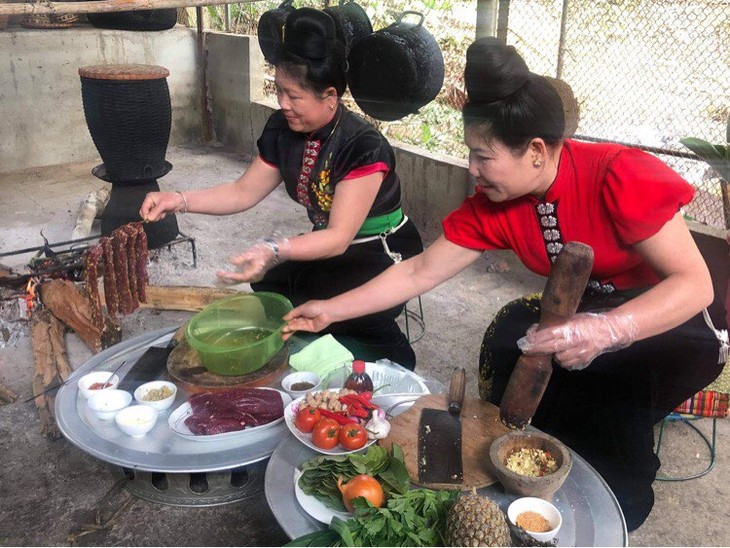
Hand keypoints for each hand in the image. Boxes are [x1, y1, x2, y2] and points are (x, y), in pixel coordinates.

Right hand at [139, 191, 184, 221]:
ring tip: (162, 213)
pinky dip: (159, 216)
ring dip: (156, 216)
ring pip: (150, 215)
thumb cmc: (172, 200)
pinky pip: (155, 216)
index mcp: (149, 198)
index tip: (148, 220)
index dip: (145, 214)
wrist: (180, 202)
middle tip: (158, 216)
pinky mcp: (157, 211)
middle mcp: (150, 202)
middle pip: (145, 212)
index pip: (143, 208)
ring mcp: (154, 207)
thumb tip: (148, 218)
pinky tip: (164, 213)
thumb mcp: (163, 205)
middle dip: (151, 216)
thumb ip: (155, 212)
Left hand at [216, 238, 288, 283]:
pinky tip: (228, 276)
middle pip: (238, 281)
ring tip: (219, 279)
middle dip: (226, 281)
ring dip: (229, 280)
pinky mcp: (253, 273)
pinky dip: (234, 277)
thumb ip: (242, 258)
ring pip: (239, 280)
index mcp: (253, 273)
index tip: (219, 273)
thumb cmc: (264, 251)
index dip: (228, 276)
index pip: (238, 277)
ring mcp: (253, 276)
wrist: (276, 252)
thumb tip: (232, 261)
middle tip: (215, 278)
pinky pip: (241, 278)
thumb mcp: (252, 253)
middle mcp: (253, 277)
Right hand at [282, 301, 332, 339]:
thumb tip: (284, 318)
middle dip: (287, 326)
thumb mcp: (302, 308)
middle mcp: (304, 317)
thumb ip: (293, 313)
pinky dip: (295, 328)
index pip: (293, 316)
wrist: (326, 312)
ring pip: (297, 326)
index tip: (281, 323)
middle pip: (294, 322)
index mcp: (303, 311)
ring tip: (282, 332)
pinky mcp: (310, 329)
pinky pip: (301, 328)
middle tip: (280, 331)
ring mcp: (307, 324)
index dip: (287, 319)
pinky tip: (289, 328)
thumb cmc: (315, 307)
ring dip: (290, 328)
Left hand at [517, 312, 636, 369]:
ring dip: (554, 355)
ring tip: (558, 348)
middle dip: (536, 350)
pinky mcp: (583, 362)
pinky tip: (566, 353)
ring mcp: (580, 353)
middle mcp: (575, 342)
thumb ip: (554, 325)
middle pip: (550, 348)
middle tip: (526, 350)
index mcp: (571, 329)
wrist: (608, 332)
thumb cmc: (587, 322)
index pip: (548, 335)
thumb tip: (534, 330)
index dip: (535, 340)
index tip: (524, 342)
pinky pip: (568, 365)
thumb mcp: (571, 318)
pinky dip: (564, 361)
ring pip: (558, 359)